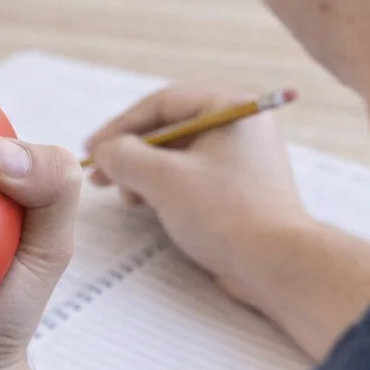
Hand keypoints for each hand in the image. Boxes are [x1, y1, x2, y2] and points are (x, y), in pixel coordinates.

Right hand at [87, 85, 369, 358]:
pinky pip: (189, 178)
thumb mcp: (163, 178)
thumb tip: (103, 151)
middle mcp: (238, 128)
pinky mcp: (236, 191)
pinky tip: (146, 205)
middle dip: (130, 152)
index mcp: (230, 110)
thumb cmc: (225, 214)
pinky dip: (162, 188)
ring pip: (176, 156)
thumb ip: (123, 156)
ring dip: (142, 172)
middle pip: (168, 129)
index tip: (93, 149)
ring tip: (125, 196)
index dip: (121, 125)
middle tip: (100, 174)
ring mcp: (239, 161)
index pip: (163, 104)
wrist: (276, 265)